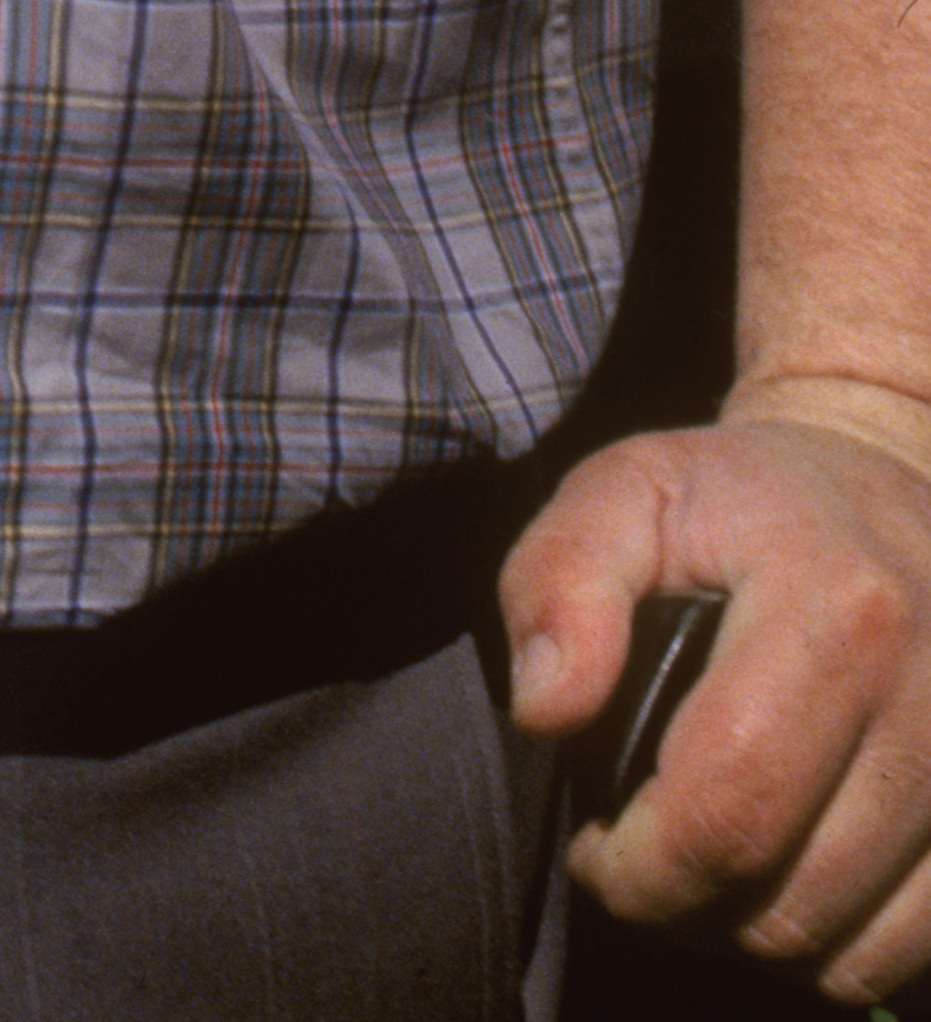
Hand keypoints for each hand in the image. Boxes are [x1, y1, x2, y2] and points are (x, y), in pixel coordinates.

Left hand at [503, 382, 930, 999]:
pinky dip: (837, 948)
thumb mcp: (630, 491)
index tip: (596, 847)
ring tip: (711, 859)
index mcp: (842, 611)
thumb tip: (544, 707)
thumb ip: (562, 577)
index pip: (727, 810)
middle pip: (790, 904)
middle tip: (645, 855)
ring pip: (851, 952)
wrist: (882, 484)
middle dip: (687, 910)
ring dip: (758, 937)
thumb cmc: (738, 500)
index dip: (641, 869)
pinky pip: (910, 953)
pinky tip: (787, 875)